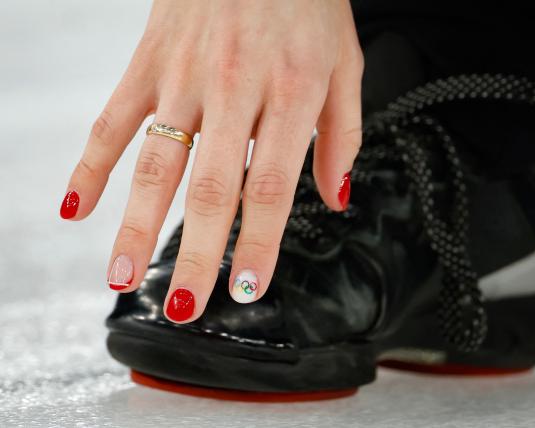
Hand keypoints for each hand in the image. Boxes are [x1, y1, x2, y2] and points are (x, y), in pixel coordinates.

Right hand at [60, 0, 363, 321]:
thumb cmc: (308, 3)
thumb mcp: (345, 64)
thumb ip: (343, 134)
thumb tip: (336, 197)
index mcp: (293, 93)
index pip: (271, 186)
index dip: (258, 243)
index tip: (248, 288)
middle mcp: (236, 88)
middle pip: (210, 186)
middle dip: (195, 252)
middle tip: (185, 305)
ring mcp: (185, 74)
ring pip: (156, 161)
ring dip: (135, 224)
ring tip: (121, 277)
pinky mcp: (149, 60)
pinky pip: (113, 118)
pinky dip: (91, 163)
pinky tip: (77, 207)